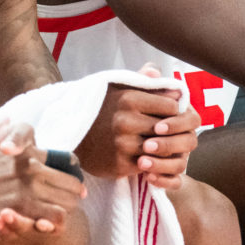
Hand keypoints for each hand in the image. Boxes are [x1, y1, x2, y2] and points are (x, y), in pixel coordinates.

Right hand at [0, 121, 85, 239]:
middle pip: (74, 186)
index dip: (73, 176)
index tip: (71, 186)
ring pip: (68, 205)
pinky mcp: (23, 211)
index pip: (69, 162)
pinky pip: (53, 220)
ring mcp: (29, 191)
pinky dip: (51, 226)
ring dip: (63, 213)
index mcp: (29, 155)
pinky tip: (39, 226)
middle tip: (61, 206)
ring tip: (51, 219)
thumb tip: (5, 118)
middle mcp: (33, 170)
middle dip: (71, 198)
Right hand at [75, 78, 199, 188]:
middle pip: (167, 128)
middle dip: (170, 131)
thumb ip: (143, 80)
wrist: (71, 135)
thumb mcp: (117, 86)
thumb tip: (169, 82)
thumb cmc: (100, 108)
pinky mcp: (119, 165)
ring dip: (162, 147)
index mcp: (128, 99)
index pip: (171, 106)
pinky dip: (151, 161)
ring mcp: (122, 145)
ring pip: (160, 148)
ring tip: (159, 143)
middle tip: (168, 131)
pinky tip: (147, 155)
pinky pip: (148, 164)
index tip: (169, 113)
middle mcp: (126, 121)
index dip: (173, 111)